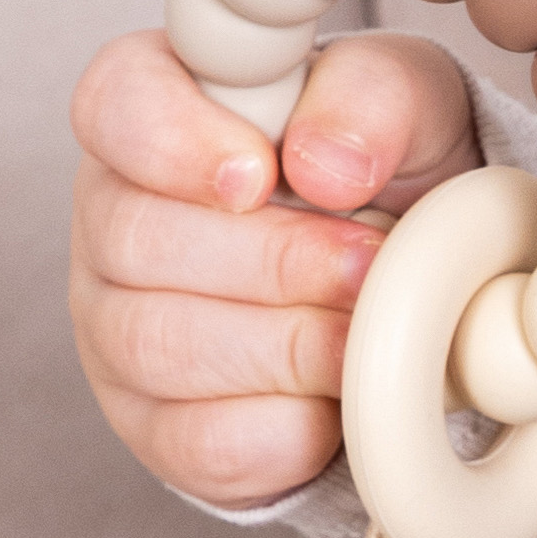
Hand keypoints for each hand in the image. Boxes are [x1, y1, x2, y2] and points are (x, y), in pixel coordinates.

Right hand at [70, 26, 478, 508]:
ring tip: (366, 323)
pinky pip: (197, 442)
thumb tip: (324, 164)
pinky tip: (338, 393)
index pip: (113, 104)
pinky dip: (287, 425)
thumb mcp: (411, 97)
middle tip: (368, 263)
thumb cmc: (390, 160)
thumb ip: (374, 95)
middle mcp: (115, 216)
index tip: (257, 177)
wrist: (424, 272)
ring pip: (159, 348)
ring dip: (287, 344)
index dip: (171, 142)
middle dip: (274, 261)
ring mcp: (119, 326)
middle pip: (137, 242)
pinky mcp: (158, 425)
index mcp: (157, 105)